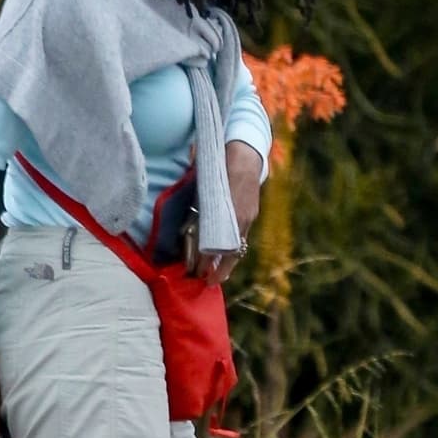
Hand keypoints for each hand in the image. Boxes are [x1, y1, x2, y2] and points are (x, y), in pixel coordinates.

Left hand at [197, 142, 262, 283]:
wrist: (246, 155)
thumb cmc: (219, 167)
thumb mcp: (205, 186)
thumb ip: (198, 206)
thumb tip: (185, 229)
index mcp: (226, 211)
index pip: (214, 243)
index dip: (204, 259)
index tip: (195, 271)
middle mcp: (239, 218)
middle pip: (229, 251)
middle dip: (219, 270)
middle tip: (208, 282)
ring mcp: (248, 217)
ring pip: (238, 247)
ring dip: (228, 263)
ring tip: (218, 276)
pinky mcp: (252, 215)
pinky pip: (243, 238)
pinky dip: (235, 250)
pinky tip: (228, 258)